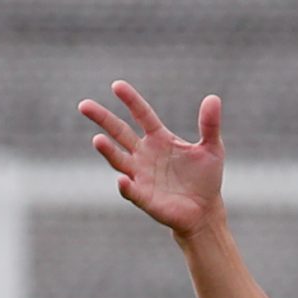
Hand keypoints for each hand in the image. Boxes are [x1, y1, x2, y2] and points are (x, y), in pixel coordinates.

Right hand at [79, 81, 225, 237]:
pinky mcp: (144, 197)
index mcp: (159, 138)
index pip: (142, 115)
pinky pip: (131, 190)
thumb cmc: (206, 178)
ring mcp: (141, 175)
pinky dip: (126, 186)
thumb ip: (210, 125)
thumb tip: (214, 98)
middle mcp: (144, 154)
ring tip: (98, 140)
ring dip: (108, 151)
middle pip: (119, 132)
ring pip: (119, 160)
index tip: (117, 86)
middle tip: (84, 105)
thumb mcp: (212, 148)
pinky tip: (123, 180)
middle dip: (102, 119)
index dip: (131, 100)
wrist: (205, 211)